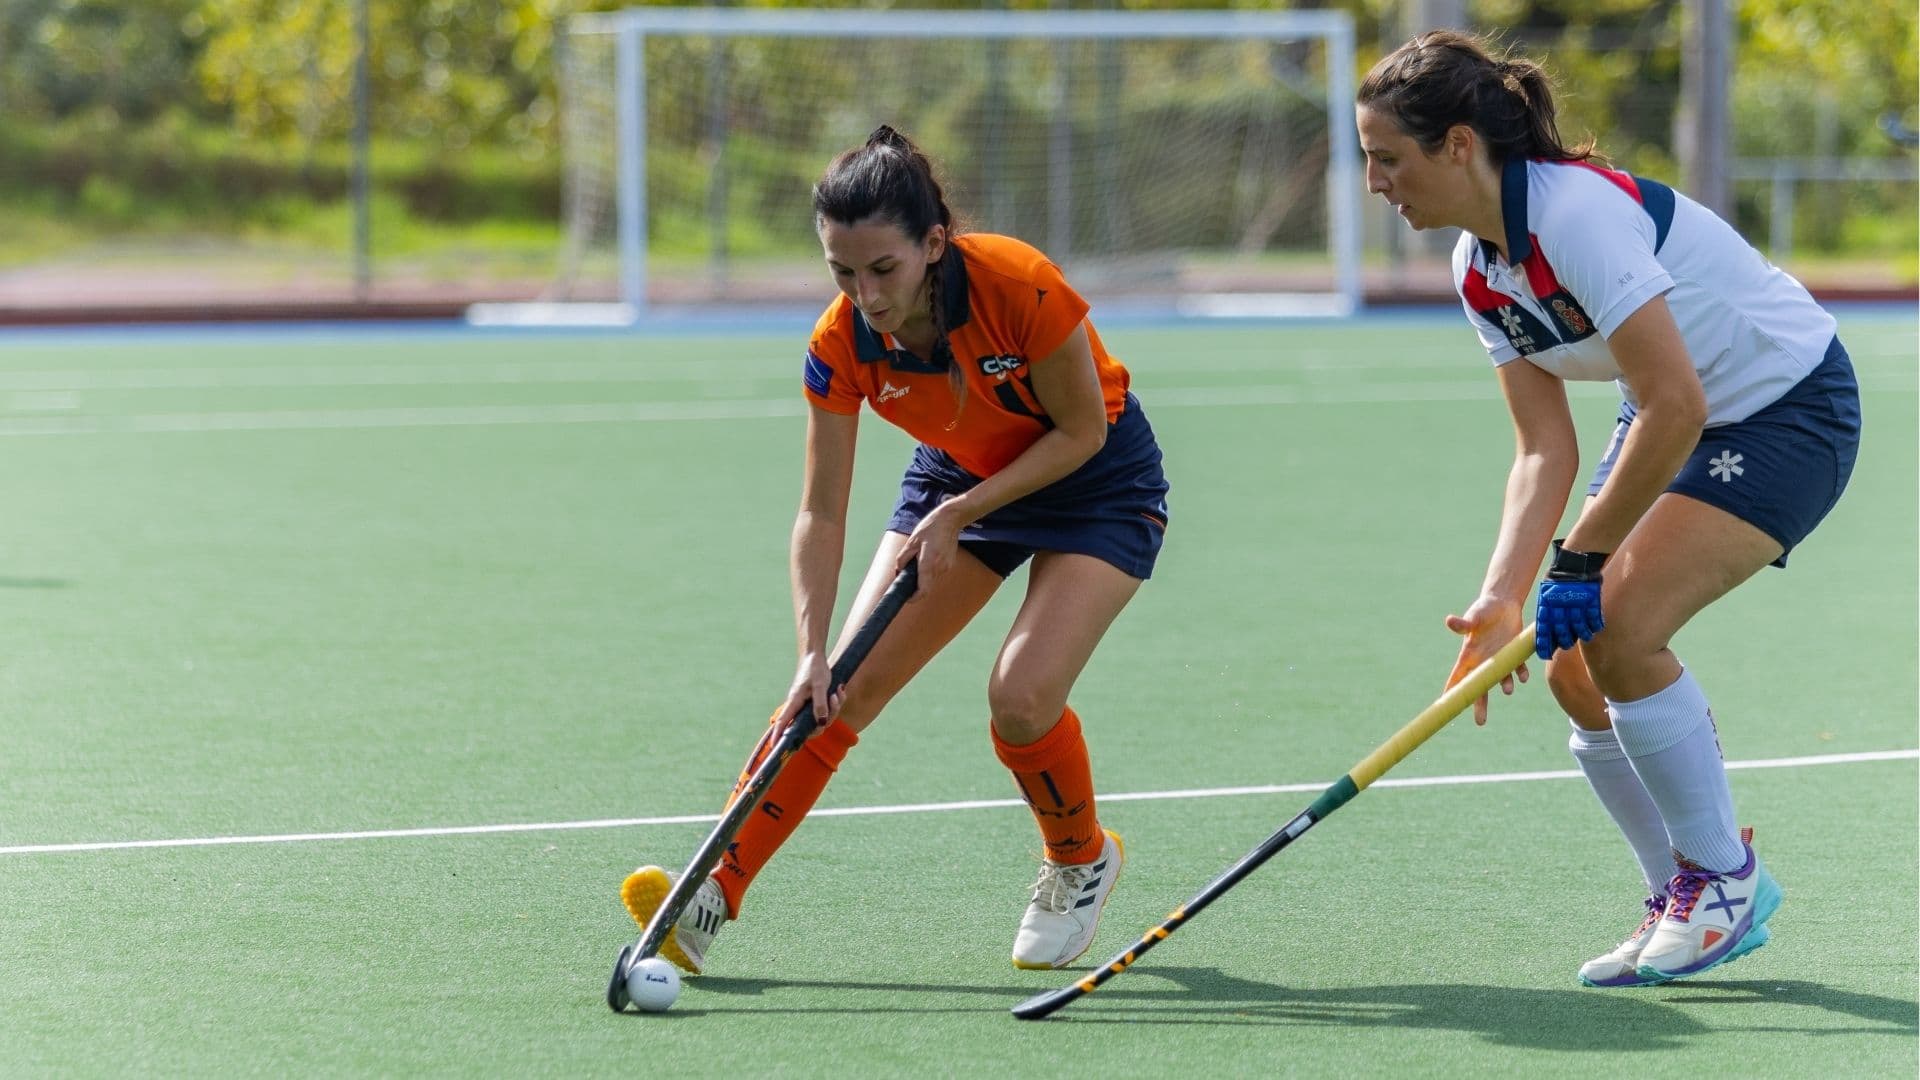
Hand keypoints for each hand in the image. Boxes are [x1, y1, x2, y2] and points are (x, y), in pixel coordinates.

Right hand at [779, 651, 841, 735]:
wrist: (816, 656)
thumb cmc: (815, 669)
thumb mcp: (820, 686)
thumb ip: (820, 705)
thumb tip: (821, 723)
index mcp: (795, 702)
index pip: (783, 722)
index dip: (778, 734)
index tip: (773, 746)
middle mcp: (799, 706)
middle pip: (811, 726)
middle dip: (828, 718)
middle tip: (834, 699)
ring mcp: (807, 705)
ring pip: (822, 718)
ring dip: (834, 708)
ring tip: (837, 691)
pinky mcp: (815, 702)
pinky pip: (827, 710)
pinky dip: (836, 702)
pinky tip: (839, 690)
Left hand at [896, 497, 964, 596]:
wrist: (950, 519)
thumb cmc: (930, 528)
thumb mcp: (911, 541)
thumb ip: (903, 558)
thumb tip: (898, 571)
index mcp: (928, 563)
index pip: (923, 590)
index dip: (914, 598)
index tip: (908, 599)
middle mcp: (939, 568)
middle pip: (926, 585)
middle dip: (916, 583)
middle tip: (908, 572)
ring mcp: (947, 567)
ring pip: (932, 579)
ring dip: (924, 575)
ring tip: (920, 558)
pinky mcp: (950, 564)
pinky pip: (937, 572)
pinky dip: (930, 569)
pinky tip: (929, 555)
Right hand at [1444, 595, 1529, 725]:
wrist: (1502, 604)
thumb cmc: (1483, 609)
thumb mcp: (1474, 616)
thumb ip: (1463, 623)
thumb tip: (1449, 621)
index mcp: (1469, 655)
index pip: (1457, 677)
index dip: (1451, 691)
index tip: (1446, 706)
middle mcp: (1483, 661)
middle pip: (1479, 688)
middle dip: (1479, 705)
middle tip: (1480, 723)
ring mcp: (1499, 659)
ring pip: (1501, 680)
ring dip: (1505, 685)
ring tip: (1508, 690)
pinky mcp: (1514, 655)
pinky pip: (1518, 669)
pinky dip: (1521, 673)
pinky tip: (1523, 676)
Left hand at [1535, 540, 1607, 660]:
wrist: (1574, 563)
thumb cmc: (1557, 580)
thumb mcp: (1545, 594)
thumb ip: (1546, 612)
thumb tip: (1546, 635)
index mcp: (1546, 605)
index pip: (1543, 630)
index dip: (1544, 644)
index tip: (1545, 655)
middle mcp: (1560, 607)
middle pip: (1562, 632)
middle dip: (1563, 641)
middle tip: (1565, 644)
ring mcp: (1577, 605)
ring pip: (1579, 628)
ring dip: (1581, 634)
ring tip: (1583, 635)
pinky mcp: (1591, 601)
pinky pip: (1593, 619)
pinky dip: (1594, 625)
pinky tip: (1594, 627)